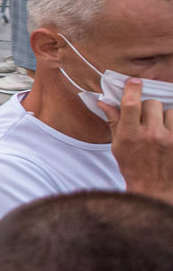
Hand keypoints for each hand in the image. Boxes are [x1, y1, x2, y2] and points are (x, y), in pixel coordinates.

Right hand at [107, 78, 172, 199]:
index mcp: (130, 135)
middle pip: (152, 104)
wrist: (155, 188)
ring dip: (164, 116)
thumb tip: (104, 102)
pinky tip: (168, 132)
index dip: (133, 88)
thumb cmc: (133, 167)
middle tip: (146, 119)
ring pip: (169, 111)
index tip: (135, 81)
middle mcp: (150, 135)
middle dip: (148, 108)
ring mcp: (169, 139)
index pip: (131, 104)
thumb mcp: (117, 146)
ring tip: (160, 128)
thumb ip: (114, 121)